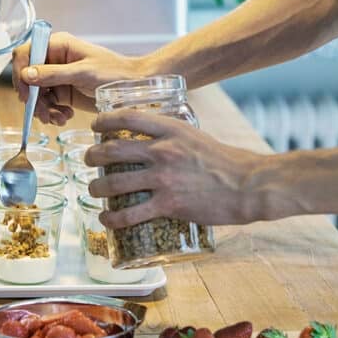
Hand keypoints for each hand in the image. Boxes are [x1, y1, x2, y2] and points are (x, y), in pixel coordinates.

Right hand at [12, 32, 151, 124]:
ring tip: (59, 118)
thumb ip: (53, 74)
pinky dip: (53, 113)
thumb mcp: (82, 73)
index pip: (26, 54)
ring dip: (44, 109)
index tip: (26, 94)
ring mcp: (58, 77)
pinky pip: (48, 104)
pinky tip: (65, 117)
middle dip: (34, 99)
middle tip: (44, 113)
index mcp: (58, 45)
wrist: (132, 87)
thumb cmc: (114, 73)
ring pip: (37, 95)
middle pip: (28, 78)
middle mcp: (54, 60)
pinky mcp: (64, 93)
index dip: (21, 74)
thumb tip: (27, 75)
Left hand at [85, 110, 287, 227]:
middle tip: (87, 160)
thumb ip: (174, 138)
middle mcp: (163, 151)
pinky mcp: (168, 205)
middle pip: (111, 150)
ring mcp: (163, 179)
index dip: (104, 120)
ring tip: (92, 191)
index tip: (95, 126)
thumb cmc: (228, 162)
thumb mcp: (197, 137)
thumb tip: (154, 143)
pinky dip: (112, 219)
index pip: (127, 117)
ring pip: (114, 184)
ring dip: (96, 189)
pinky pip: (130, 214)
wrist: (249, 185)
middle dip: (92, 156)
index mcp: (172, 130)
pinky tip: (106, 220)